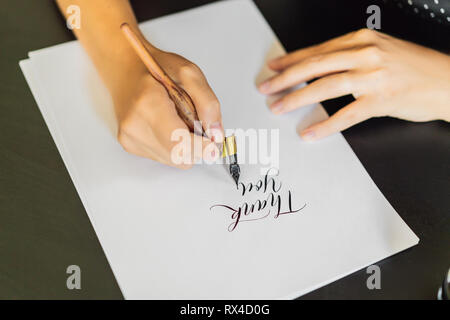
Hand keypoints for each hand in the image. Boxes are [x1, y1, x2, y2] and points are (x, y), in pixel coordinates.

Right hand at [114, 44, 223, 167]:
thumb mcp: (190, 74)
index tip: (215, 144)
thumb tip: (216, 134)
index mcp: (149, 104)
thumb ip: (208, 104)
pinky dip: (173, 146)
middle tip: (198, 125)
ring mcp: (130, 137)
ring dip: (185, 146)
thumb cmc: (155, 68)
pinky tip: (168, 126)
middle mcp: (135, 125)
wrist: (125, 68)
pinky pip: (163, 157)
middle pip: (179, 157)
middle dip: (196, 147)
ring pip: (173, 161)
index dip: (202, 148)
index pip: (179, 144)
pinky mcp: (130, 145)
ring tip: (180, 122)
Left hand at [258, 28, 449, 140]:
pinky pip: (347, 114)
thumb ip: (350, 55)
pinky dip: (325, 124)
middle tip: (266, 88)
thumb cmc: (413, 67)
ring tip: (279, 107)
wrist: (447, 80)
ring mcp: (373, 76)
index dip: (290, 60)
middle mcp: (365, 54)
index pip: (317, 50)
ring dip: (297, 98)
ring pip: (325, 86)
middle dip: (285, 78)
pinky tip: (310, 131)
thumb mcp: (380, 50)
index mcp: (361, 40)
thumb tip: (318, 66)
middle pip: (314, 65)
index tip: (273, 68)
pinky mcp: (381, 100)